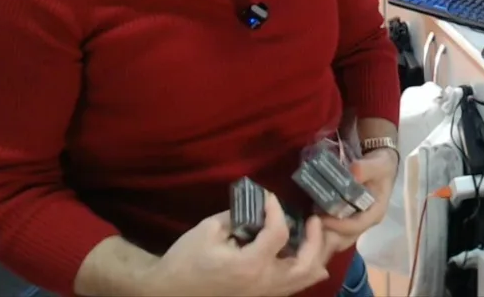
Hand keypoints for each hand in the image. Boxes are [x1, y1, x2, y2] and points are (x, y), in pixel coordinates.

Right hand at [144, 191, 334, 296]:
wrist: (168, 293)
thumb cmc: (185, 260)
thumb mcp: (209, 229)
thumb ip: (238, 215)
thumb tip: (258, 205)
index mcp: (249, 266)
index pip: (279, 233)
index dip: (277, 210)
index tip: (269, 197)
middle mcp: (264, 283)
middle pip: (307, 264)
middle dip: (315, 239)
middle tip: (312, 219)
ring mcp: (264, 295)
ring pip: (305, 279)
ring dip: (314, 255)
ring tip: (312, 235)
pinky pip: (293, 286)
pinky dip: (304, 268)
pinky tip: (300, 252)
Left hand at [318, 148, 398, 247]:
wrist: (379, 167)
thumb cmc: (381, 167)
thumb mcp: (380, 165)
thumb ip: (367, 169)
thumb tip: (354, 172)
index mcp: (375, 213)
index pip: (356, 226)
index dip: (338, 225)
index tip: (321, 217)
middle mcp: (364, 223)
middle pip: (344, 237)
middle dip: (326, 233)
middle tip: (309, 223)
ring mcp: (353, 223)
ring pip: (335, 238)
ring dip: (321, 232)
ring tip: (307, 221)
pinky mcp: (344, 220)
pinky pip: (331, 231)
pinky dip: (319, 227)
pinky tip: (308, 218)